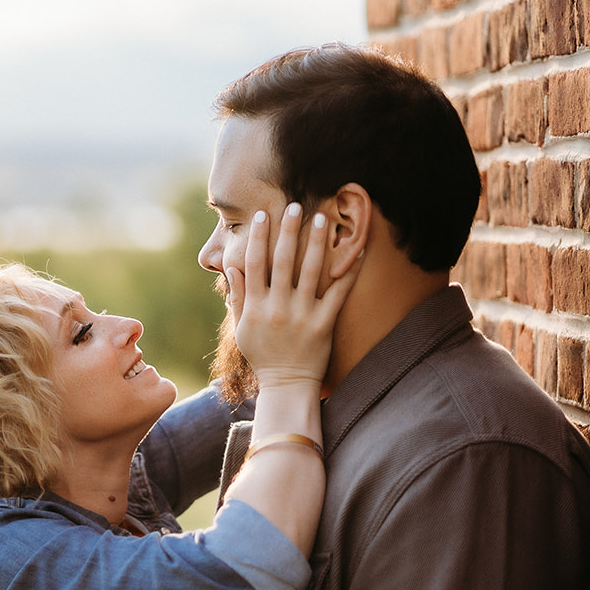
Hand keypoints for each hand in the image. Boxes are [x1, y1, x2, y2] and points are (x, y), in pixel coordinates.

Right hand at [226, 203, 361, 389]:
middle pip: (283, 261)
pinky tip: (356, 250)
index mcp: (256, 307)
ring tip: (321, 218)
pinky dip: (348, 271)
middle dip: (288, 230)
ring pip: (310, 271)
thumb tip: (233, 267)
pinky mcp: (324, 323)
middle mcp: (278, 308)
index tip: (263, 215)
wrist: (287, 384)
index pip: (255, 263)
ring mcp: (302, 315)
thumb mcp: (242, 328)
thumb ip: (238, 297)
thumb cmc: (262, 355)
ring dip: (316, 242)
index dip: (258, 237)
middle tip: (295, 205)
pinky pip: (338, 292)